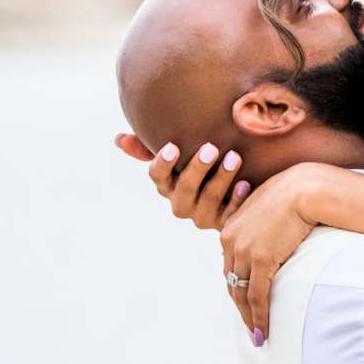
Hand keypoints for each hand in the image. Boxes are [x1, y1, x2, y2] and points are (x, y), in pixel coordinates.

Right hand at [116, 132, 250, 228]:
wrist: (232, 193)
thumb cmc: (201, 166)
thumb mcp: (178, 155)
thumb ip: (147, 146)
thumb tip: (118, 139)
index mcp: (167, 185)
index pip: (157, 176)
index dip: (163, 163)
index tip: (173, 146)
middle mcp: (181, 204)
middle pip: (184, 187)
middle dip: (197, 167)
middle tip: (211, 147)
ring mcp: (202, 216)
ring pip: (208, 199)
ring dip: (221, 177)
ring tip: (234, 157)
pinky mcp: (223, 224)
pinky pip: (229, 214)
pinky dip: (237, 199)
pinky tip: (245, 184)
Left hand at [220, 164, 322, 342]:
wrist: (306, 187)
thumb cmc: (297, 193)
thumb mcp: (271, 209)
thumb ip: (265, 226)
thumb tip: (277, 238)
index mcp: (231, 227)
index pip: (230, 265)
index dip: (238, 287)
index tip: (246, 303)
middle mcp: (230, 239)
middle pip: (232, 282)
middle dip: (240, 307)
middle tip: (250, 326)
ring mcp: (243, 250)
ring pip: (241, 293)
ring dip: (249, 318)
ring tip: (258, 336)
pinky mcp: (260, 259)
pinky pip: (257, 295)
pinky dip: (259, 316)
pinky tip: (263, 331)